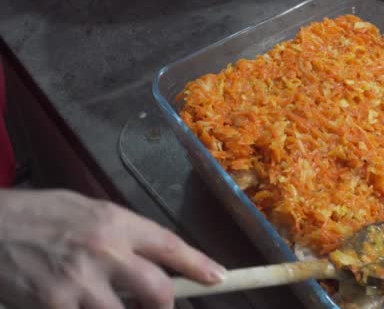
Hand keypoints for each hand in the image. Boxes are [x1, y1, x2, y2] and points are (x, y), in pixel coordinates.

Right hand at [0, 189, 224, 308]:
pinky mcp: (54, 306)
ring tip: (110, 302)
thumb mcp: (88, 211)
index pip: (169, 246)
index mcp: (115, 222)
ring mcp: (79, 283)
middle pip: (158, 290)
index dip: (198, 265)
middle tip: (161, 306)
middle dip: (165, 305)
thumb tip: (151, 258)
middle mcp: (104, 251)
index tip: (218, 278)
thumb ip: (121, 234)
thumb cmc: (38, 215)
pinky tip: (79, 304)